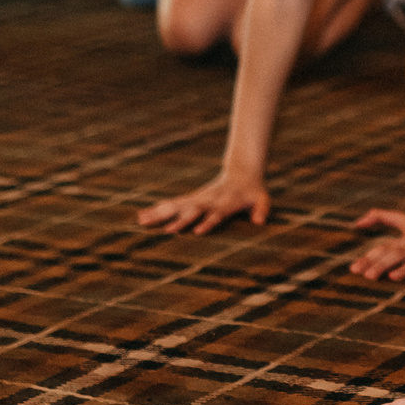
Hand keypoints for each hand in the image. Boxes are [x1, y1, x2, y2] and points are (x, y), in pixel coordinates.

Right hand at [138, 170, 271, 234]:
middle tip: (167, 231)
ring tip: (142, 221)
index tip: (197, 232)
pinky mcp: (191, 200)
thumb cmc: (253, 191)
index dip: (208, 222)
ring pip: (177, 206)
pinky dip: (157, 210)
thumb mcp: (261, 199)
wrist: (242, 173)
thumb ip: (261, 209)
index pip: (216, 214)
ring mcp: (198, 199)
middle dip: (180, 220)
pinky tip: (142, 216)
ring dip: (161, 214)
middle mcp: (208, 201)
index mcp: (225, 203)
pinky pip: (173, 205)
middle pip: (192, 211)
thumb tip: (260, 221)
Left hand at [349, 209, 404, 279]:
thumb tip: (357, 222)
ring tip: (370, 275)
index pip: (382, 248)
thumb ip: (380, 216)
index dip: (368, 257)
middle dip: (373, 262)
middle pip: (388, 253)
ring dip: (385, 266)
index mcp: (403, 239)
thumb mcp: (403, 220)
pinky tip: (395, 276)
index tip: (353, 269)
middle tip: (359, 272)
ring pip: (400, 258)